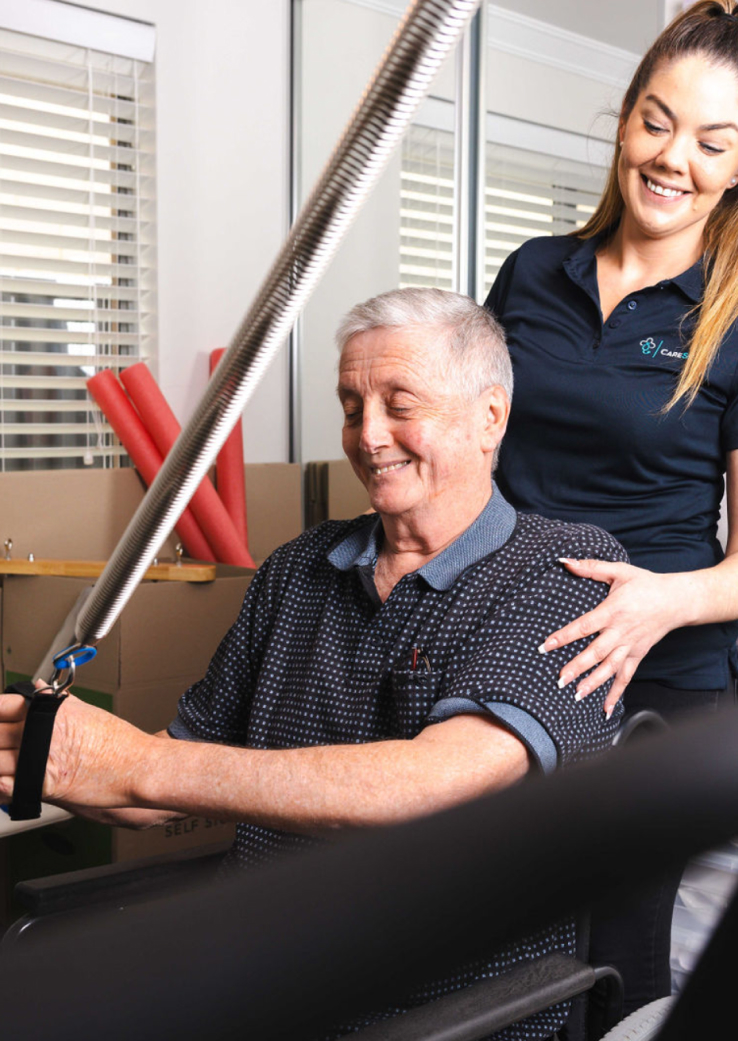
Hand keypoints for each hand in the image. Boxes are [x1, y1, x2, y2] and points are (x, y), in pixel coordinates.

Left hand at [0, 685, 151, 810]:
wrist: (139, 768)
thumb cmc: (119, 742)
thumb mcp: (84, 711)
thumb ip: (53, 700)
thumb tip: (37, 688)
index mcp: (47, 710)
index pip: (1, 707)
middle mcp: (40, 732)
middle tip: (4, 744)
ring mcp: (38, 760)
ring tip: (7, 764)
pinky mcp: (42, 787)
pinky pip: (6, 788)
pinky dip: (3, 786)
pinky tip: (9, 782)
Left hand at [539, 560, 681, 712]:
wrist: (676, 600)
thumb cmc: (646, 584)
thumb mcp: (619, 570)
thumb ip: (590, 567)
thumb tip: (564, 561)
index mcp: (613, 610)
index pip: (584, 625)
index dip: (564, 636)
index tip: (545, 646)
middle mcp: (621, 631)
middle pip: (596, 652)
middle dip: (577, 667)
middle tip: (559, 680)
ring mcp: (631, 646)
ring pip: (610, 668)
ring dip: (594, 683)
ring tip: (577, 695)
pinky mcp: (638, 655)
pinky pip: (626, 677)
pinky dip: (616, 694)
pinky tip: (606, 709)